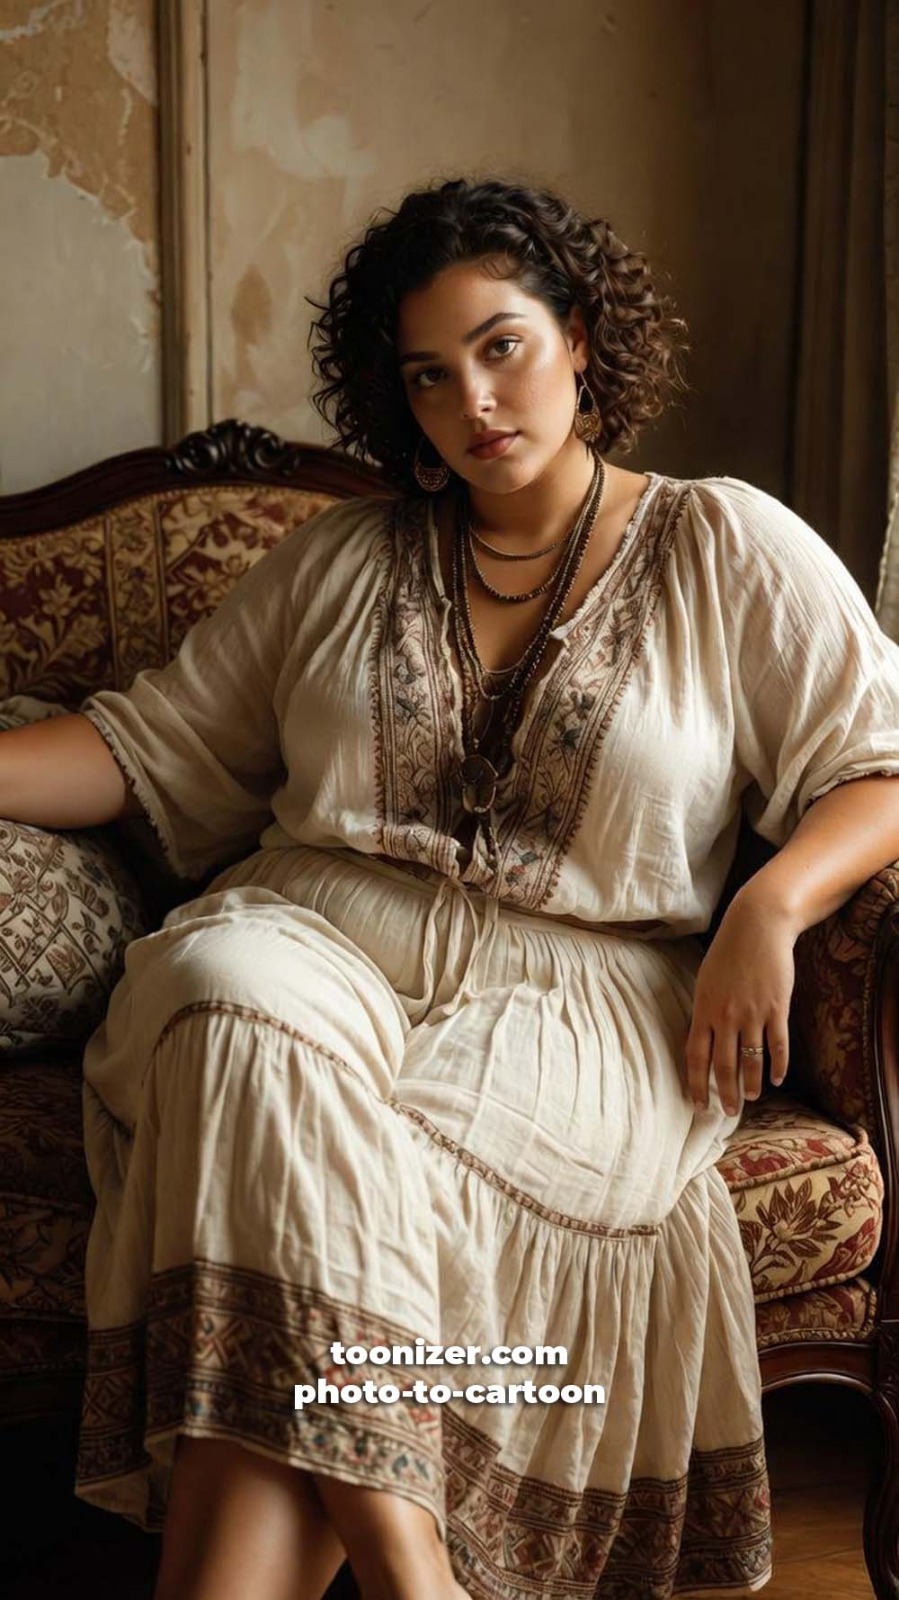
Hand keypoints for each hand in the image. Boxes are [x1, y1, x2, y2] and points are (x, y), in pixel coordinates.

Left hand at [684, 890, 797, 1114]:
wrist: (757, 926)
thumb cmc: (728, 952)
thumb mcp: (705, 980)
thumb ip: (703, 1011)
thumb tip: (699, 1040)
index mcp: (704, 1010)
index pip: (696, 1056)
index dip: (697, 1083)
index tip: (698, 1104)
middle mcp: (725, 1016)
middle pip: (723, 1065)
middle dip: (725, 1093)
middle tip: (728, 1112)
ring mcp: (752, 1013)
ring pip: (751, 1059)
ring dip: (751, 1084)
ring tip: (750, 1098)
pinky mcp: (776, 1008)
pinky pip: (777, 1044)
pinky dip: (778, 1065)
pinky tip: (778, 1078)